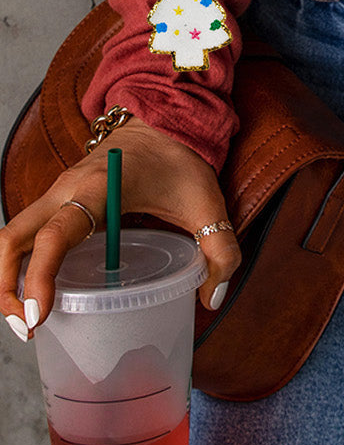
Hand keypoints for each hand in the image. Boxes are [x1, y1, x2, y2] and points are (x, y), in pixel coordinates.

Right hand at [0, 117, 240, 339]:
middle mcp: (66, 189)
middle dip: (6, 288)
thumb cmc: (181, 158)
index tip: (38, 317)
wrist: (164, 116)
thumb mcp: (208, 202)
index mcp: (98, 187)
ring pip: (11, 237)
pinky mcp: (59, 200)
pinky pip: (25, 233)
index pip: (54, 235)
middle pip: (11, 240)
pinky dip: (20, 264)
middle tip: (29, 328)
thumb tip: (211, 298)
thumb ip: (220, 249)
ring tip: (30, 320)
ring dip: (7, 278)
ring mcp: (57, 193)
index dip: (39, 278)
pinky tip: (39, 294)